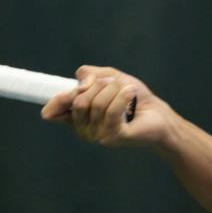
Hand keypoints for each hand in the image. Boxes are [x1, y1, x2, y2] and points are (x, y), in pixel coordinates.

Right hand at [41, 65, 166, 147]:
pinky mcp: (113, 137)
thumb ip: (89, 75)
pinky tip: (132, 93)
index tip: (54, 106)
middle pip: (80, 99)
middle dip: (99, 85)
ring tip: (128, 92)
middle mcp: (83, 129)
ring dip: (114, 90)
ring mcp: (97, 135)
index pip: (57, 110)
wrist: (157, 114)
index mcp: (77, 116)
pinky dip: (123, 97)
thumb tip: (80, 85)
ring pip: (96, 103)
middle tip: (116, 85)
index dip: (57, 102)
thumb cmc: (132, 97)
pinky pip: (111, 112)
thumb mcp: (108, 78)